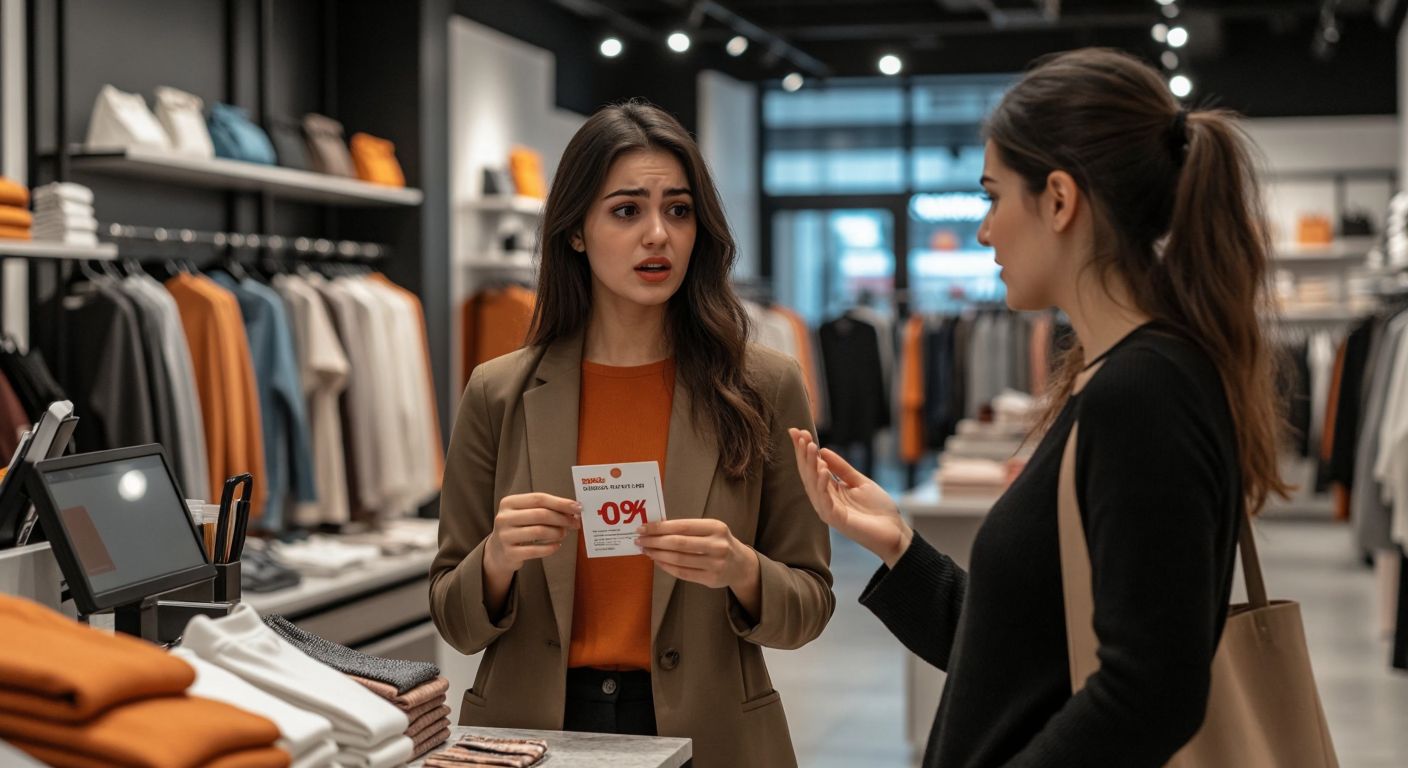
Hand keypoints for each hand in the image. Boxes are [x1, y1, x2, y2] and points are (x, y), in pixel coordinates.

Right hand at [483, 492, 580, 578]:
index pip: (539, 498)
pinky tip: (557, 545)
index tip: (577, 507)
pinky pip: (536, 550)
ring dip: (557, 532)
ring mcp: (505, 536)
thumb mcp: (525, 513)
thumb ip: (545, 509)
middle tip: (575, 522)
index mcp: (509, 502)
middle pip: (540, 514)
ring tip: (564, 533)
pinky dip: (551, 548)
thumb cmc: (518, 527)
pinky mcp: (509, 553)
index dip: (560, 503)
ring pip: (539, 532)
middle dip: (562, 518)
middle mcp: (504, 518)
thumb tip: (573, 509)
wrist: (498, 551)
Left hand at [636, 519, 759, 593]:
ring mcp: (715, 564)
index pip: (682, 526)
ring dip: (658, 555)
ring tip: (646, 550)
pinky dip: (666, 567)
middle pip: (678, 543)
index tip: (643, 528)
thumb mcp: (710, 529)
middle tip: (640, 540)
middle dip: (655, 542)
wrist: (740, 565)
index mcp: (715, 527)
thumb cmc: (719, 542)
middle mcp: (717, 545)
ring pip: (678, 559)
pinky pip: (682, 573)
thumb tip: (656, 529)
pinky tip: (657, 561)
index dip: (660, 528)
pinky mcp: (711, 579)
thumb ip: (687, 529)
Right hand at [788, 428, 912, 566]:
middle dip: (802, 454)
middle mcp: (825, 500)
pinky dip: (822, 485)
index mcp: (830, 490)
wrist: (895, 532)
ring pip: (813, 486)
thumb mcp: (860, 482)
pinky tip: (823, 470)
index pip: (812, 467)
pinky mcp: (837, 520)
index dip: (804, 450)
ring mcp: (829, 511)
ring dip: (810, 466)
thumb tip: (823, 451)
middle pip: (808, 474)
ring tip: (810, 447)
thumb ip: (842, 469)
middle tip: (800, 434)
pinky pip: (825, 502)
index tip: (797, 430)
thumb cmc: (878, 510)